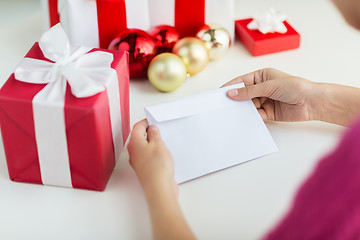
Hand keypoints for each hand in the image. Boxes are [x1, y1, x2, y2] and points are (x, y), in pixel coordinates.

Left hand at [128, 120, 194, 239]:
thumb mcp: (158, 144)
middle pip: (139, 137)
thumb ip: (154, 134)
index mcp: (134, 143)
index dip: (145, 121)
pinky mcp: (146, 169)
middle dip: (149, 132)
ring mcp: (139, 162)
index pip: (137, 127)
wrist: (159, 188)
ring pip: (144, 147)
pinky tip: (163, 154)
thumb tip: (152, 129)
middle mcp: (134, 152)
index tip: (153, 119)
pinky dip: (155, 152)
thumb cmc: (157, 168)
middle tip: (159, 128)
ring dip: (153, 143)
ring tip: (163, 141)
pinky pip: (148, 156)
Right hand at [223, 68, 316, 121]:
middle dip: (235, 99)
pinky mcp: (269, 113)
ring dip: (242, 109)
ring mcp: (265, 100)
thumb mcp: (269, 86)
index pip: (242, 81)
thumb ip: (249, 91)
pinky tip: (243, 119)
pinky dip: (250, 117)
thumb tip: (232, 93)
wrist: (312, 102)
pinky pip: (255, 115)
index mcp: (261, 76)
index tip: (220, 92)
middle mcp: (262, 88)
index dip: (231, 86)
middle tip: (222, 105)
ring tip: (231, 113)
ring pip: (248, 105)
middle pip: (244, 94)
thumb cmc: (295, 87)